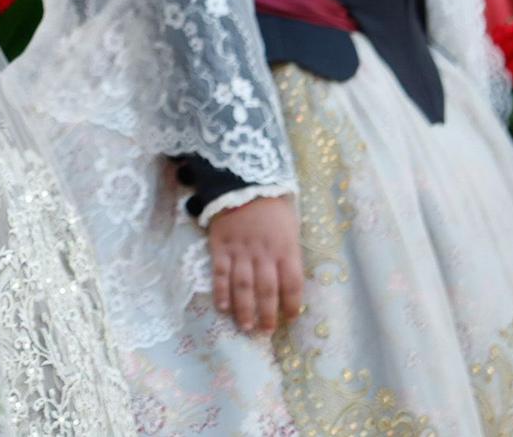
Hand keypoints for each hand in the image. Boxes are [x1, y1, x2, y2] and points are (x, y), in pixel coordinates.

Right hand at [208, 194, 303, 333]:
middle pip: (267, 291)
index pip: (292, 284)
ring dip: (244, 309)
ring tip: (245, 326)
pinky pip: (220, 274)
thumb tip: (289, 278)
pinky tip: (222, 307)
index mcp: (286, 249)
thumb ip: (289, 252)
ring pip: (243, 287)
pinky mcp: (220, 247)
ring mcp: (240, 252)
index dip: (292, 304)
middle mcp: (264, 255)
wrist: (242, 181)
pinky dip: (220, 292)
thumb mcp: (291, 226)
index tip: (291, 317)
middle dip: (267, 314)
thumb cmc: (272, 205)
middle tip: (265, 331)